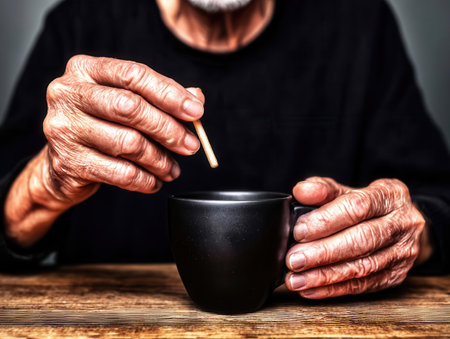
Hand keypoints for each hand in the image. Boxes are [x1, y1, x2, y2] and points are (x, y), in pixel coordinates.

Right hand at [43, 55, 203, 206]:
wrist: (62, 164)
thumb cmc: (100, 125)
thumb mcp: (125, 102)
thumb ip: (160, 96)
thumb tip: (196, 98)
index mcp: (85, 70)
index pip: (134, 75)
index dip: (169, 94)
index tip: (196, 112)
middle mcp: (68, 94)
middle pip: (131, 107)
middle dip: (169, 129)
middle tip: (191, 145)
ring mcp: (64, 128)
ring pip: (129, 143)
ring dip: (160, 160)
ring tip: (173, 169)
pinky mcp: (68, 162)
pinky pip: (120, 173)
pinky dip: (145, 180)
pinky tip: (155, 181)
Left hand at [285, 177, 426, 298]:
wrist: (401, 225)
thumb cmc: (367, 206)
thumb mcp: (348, 190)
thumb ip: (323, 190)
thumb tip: (301, 191)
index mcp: (390, 196)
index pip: (357, 207)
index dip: (325, 220)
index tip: (299, 231)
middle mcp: (402, 224)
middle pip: (361, 240)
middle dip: (323, 252)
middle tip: (294, 259)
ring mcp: (402, 253)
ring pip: (362, 267)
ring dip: (324, 276)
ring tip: (296, 279)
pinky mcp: (395, 276)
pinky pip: (362, 286)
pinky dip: (332, 289)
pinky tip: (310, 289)